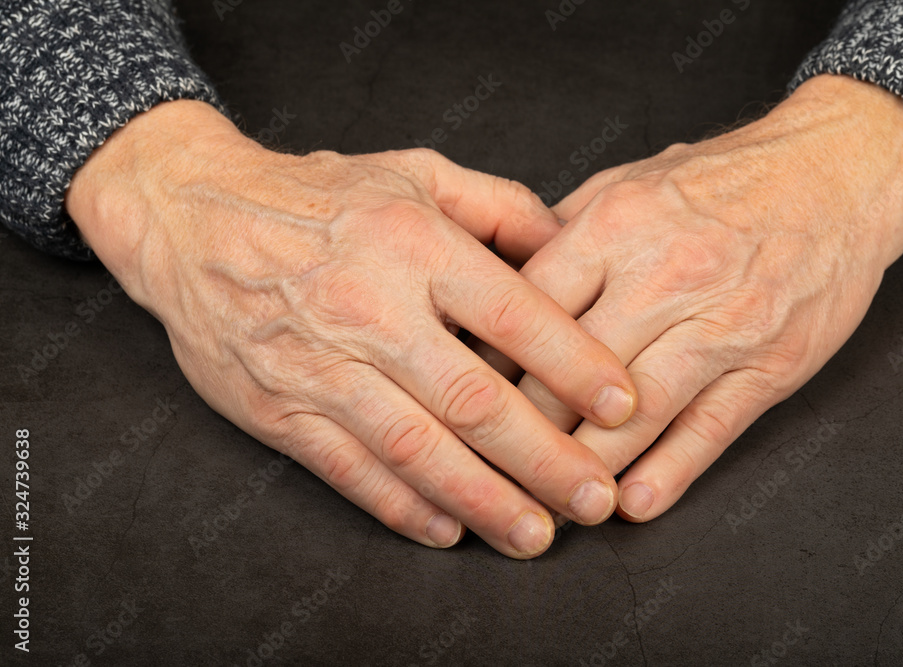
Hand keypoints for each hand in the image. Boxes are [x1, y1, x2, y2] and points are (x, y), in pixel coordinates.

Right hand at [66, 100, 638, 557]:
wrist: (190, 218)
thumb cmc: (317, 196)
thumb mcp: (414, 172)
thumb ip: (500, 206)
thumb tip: (569, 246)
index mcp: (416, 246)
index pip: (516, 315)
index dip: (577, 366)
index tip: (624, 407)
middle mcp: (372, 310)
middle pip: (474, 400)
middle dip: (544, 460)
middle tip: (595, 500)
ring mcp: (322, 366)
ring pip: (415, 450)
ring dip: (483, 501)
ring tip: (535, 536)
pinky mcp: (281, 409)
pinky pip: (350, 470)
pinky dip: (402, 507)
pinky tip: (449, 530)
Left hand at [479, 75, 902, 521]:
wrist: (837, 171)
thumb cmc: (724, 179)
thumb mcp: (630, 180)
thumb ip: (565, 230)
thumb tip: (500, 277)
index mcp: (616, 225)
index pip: (529, 308)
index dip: (489, 361)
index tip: (464, 396)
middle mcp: (664, 275)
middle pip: (571, 369)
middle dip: (526, 425)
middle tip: (494, 462)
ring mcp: (721, 324)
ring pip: (637, 411)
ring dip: (589, 464)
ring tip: (555, 497)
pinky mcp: (768, 364)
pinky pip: (710, 428)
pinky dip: (670, 471)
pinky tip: (635, 503)